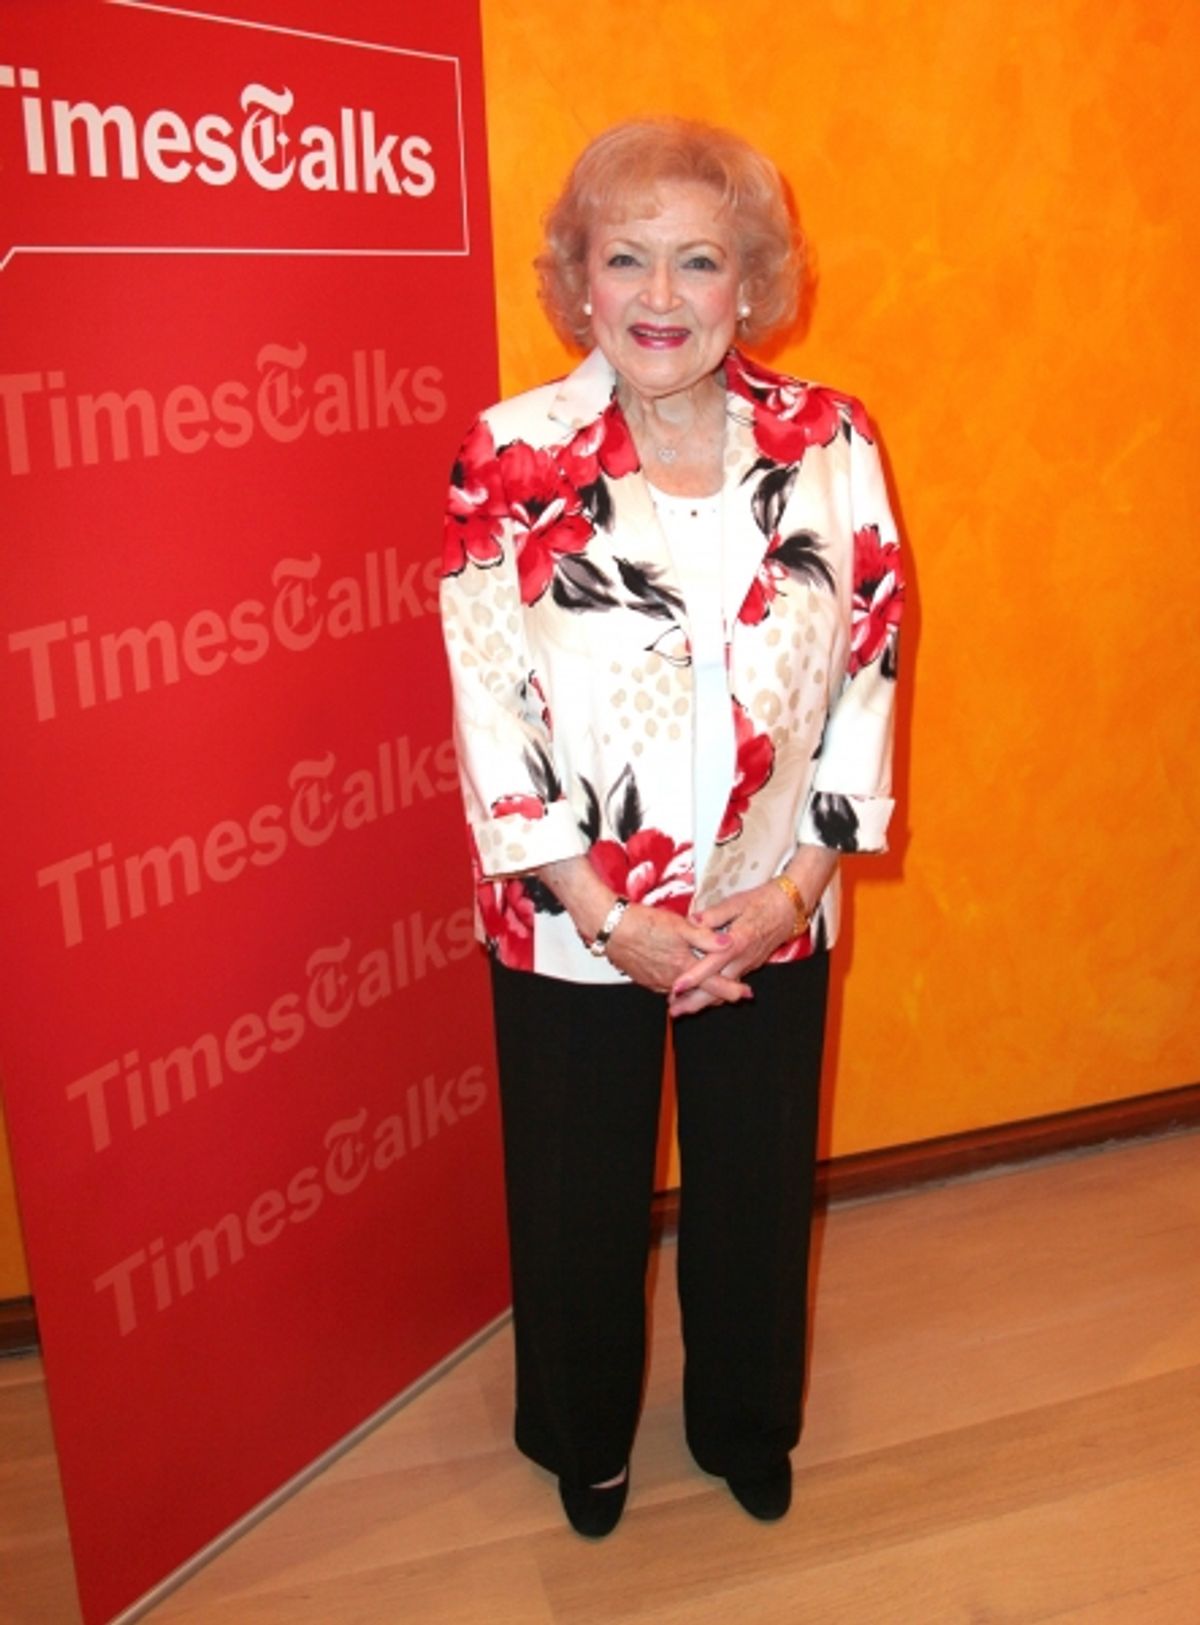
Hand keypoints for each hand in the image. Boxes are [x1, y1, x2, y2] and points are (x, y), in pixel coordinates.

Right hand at [605, 903, 751, 1002]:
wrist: (611, 928)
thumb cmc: (644, 923)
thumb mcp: (679, 925)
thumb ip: (706, 937)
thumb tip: (729, 943)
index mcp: (684, 967)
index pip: (715, 984)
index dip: (732, 989)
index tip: (746, 993)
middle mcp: (671, 980)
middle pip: (701, 993)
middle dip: (719, 994)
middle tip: (736, 994)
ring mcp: (657, 982)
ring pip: (684, 992)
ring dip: (698, 992)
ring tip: (711, 990)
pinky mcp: (645, 980)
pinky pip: (668, 988)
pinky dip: (680, 989)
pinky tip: (682, 984)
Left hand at [666, 881, 796, 1017]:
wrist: (788, 909)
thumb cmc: (761, 902)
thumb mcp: (737, 902)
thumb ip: (714, 914)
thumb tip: (693, 920)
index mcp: (738, 941)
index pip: (713, 963)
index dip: (694, 977)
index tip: (677, 987)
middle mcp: (743, 959)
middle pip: (718, 988)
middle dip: (695, 1002)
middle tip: (674, 1010)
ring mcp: (747, 965)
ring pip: (724, 992)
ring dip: (703, 1002)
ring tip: (681, 1008)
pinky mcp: (749, 967)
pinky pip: (730, 985)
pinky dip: (715, 995)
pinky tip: (700, 997)